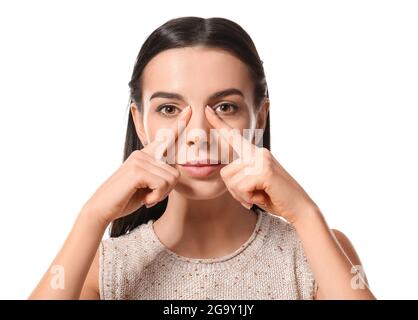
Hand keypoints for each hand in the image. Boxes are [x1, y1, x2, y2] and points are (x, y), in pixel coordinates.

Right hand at [81, 106, 191, 225]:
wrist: (102, 209)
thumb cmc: (125, 199)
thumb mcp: (147, 185)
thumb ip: (159, 175)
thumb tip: (174, 171)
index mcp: (146, 155)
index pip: (165, 138)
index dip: (179, 124)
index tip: (189, 109)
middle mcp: (143, 153)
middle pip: (176, 171)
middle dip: (167, 190)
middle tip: (150, 195)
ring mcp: (139, 159)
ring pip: (171, 178)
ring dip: (161, 194)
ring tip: (145, 196)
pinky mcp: (137, 170)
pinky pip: (162, 184)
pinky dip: (156, 196)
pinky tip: (143, 199)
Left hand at [205, 105, 316, 223]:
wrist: (299, 208)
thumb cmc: (275, 198)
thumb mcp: (254, 184)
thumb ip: (240, 175)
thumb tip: (224, 173)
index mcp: (255, 154)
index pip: (233, 137)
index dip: (218, 123)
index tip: (206, 109)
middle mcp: (258, 152)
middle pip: (225, 172)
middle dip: (234, 191)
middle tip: (253, 196)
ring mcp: (262, 160)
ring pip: (231, 181)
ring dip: (242, 196)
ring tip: (260, 196)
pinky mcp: (264, 170)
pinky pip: (241, 187)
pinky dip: (248, 198)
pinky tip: (263, 198)